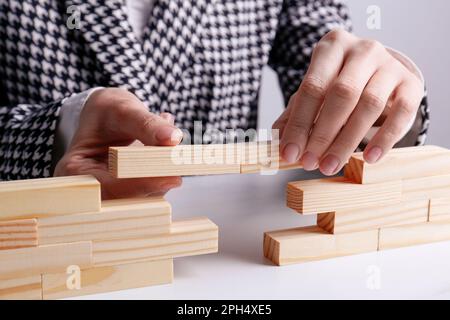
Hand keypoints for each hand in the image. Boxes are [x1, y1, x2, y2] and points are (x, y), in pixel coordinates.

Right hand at [54, 88, 182, 198]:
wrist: (108, 118)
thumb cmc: (107, 113)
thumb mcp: (122, 109)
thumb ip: (146, 123)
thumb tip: (173, 137)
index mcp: (75, 172)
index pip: (109, 188)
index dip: (142, 184)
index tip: (171, 176)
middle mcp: (91, 191)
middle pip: (127, 200)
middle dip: (156, 183)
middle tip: (179, 166)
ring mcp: (112, 195)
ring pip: (144, 200)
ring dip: (163, 180)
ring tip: (170, 151)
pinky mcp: (132, 196)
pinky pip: (152, 194)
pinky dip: (165, 177)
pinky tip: (167, 156)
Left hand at [274, 29, 423, 175]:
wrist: (378, 69)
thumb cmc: (339, 81)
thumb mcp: (315, 90)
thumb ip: (295, 113)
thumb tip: (278, 143)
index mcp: (332, 46)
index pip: (312, 87)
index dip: (299, 123)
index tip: (290, 153)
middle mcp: (363, 50)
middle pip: (342, 94)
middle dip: (322, 134)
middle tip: (310, 163)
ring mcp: (390, 64)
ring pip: (369, 105)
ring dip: (347, 141)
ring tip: (331, 165)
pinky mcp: (411, 83)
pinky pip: (402, 112)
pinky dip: (385, 138)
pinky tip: (369, 158)